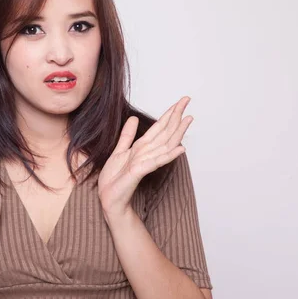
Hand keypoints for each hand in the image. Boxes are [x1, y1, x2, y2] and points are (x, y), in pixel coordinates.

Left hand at [97, 96, 192, 216]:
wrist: (110, 198)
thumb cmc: (115, 179)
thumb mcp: (119, 151)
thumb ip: (127, 135)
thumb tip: (134, 118)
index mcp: (142, 147)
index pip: (159, 127)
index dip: (169, 113)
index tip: (180, 101)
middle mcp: (147, 153)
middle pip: (165, 132)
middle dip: (176, 116)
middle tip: (187, 100)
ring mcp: (146, 162)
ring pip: (165, 144)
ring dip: (178, 132)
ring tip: (188, 119)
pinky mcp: (141, 171)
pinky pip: (157, 161)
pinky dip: (169, 155)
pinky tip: (180, 148)